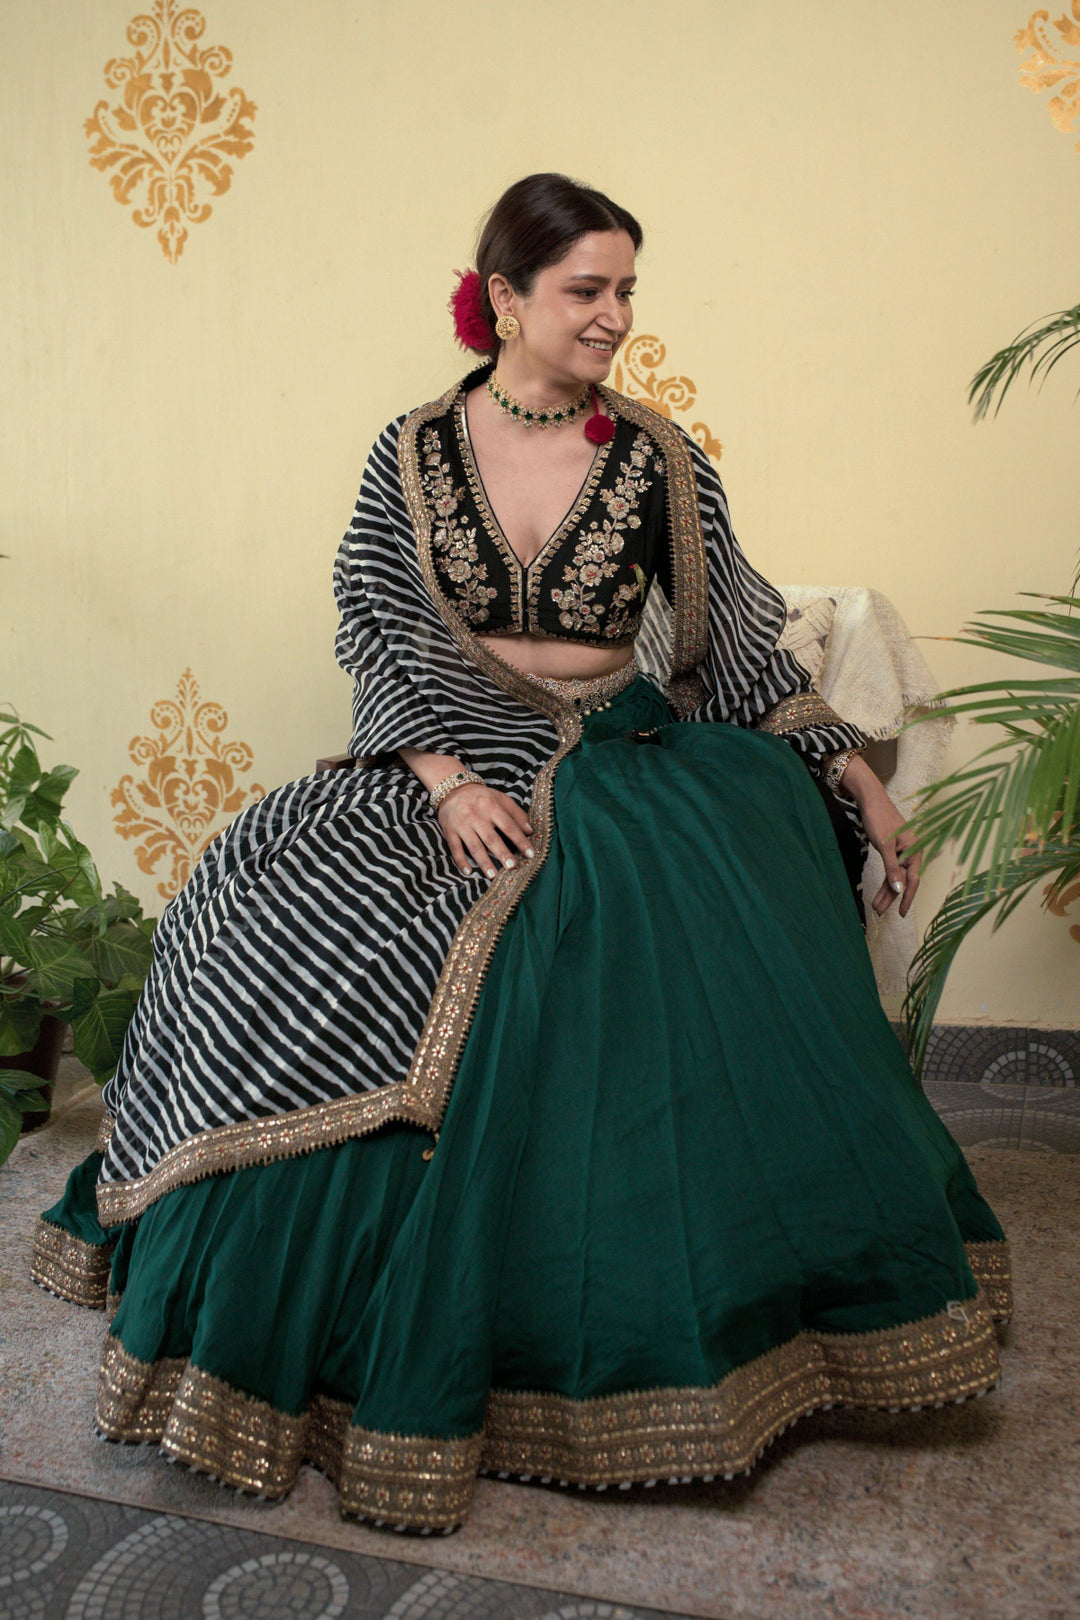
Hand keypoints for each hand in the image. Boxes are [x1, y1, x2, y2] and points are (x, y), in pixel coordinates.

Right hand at [437, 783, 534, 878]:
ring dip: (483, 861)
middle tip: (512, 867)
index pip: (509, 826)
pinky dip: (460, 860)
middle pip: (491, 838)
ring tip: (493, 875)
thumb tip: (530, 831)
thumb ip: (517, 814)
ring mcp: (462, 825)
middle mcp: (476, 816)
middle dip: (502, 853)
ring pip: (474, 846)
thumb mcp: (501, 799)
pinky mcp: (450, 831)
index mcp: (491, 807)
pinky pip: (455, 848)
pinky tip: (468, 872)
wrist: (453, 789)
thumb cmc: (482, 797)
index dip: (520, 841)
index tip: (531, 854)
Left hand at [854, 783, 921, 917]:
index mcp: (915, 850)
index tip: (901, 914)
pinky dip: (885, 880)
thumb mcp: (884, 845)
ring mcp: (903, 852)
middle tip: (879, 912)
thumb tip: (899, 889)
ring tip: (876, 907)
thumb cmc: (879, 819)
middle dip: (891, 897)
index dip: (907, 898)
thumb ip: (892, 868)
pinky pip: (891, 869)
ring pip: (896, 876)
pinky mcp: (893, 850)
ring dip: (886, 891)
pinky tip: (880, 891)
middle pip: (903, 880)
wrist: (871, 800)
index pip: (913, 880)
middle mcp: (912, 852)